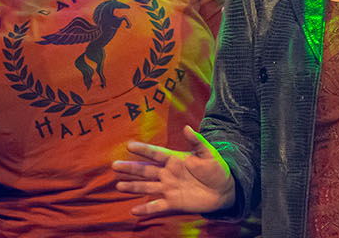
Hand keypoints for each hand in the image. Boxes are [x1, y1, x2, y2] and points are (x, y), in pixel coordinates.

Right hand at [113, 126, 235, 215]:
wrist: (224, 190)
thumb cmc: (215, 169)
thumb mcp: (208, 153)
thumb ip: (196, 141)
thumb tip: (187, 127)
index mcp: (174, 159)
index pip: (155, 153)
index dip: (143, 150)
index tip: (129, 145)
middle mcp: (167, 173)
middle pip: (145, 170)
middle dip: (130, 168)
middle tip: (114, 165)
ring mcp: (169, 188)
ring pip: (147, 187)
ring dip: (133, 187)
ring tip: (119, 185)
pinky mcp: (173, 202)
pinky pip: (157, 206)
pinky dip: (146, 209)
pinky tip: (134, 211)